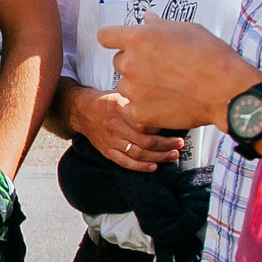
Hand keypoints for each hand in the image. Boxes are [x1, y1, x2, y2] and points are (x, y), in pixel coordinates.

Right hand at [64, 83, 184, 171]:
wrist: (82, 111)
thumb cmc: (106, 102)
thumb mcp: (122, 94)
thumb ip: (139, 101)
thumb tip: (164, 106)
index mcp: (120, 109)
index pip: (146, 121)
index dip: (163, 126)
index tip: (176, 126)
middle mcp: (116, 126)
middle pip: (146, 140)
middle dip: (166, 144)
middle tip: (179, 143)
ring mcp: (111, 140)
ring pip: (138, 153)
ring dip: (158, 156)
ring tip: (172, 155)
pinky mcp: (108, 151)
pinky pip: (125, 162)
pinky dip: (141, 167)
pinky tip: (153, 166)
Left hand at [98, 16, 259, 133]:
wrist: (225, 91)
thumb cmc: (211, 57)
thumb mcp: (186, 29)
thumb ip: (159, 25)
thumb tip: (148, 19)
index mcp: (138, 39)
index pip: (106, 36)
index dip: (115, 39)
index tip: (123, 43)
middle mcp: (130, 63)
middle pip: (118, 61)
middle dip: (134, 63)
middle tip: (159, 67)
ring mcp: (133, 90)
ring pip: (126, 85)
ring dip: (139, 86)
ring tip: (167, 86)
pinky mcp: (139, 112)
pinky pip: (132, 108)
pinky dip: (144, 107)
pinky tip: (164, 102)